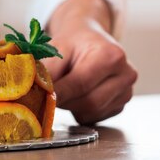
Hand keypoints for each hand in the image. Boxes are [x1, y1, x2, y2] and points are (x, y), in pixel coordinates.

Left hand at [42, 0, 137, 124]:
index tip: (39, 99)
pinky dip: (80, 111)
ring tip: (64, 90)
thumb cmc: (72, 45)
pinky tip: (76, 96)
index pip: (80, 83)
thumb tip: (32, 93)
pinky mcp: (120, 105)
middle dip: (65, 101)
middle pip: (88, 102)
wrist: (88, 41)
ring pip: (91, 112)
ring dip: (71, 106)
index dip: (58, 94)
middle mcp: (126, 74)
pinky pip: (95, 117)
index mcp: (111, 56)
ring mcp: (126, 91)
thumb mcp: (55, 50)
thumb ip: (46, 71)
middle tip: (48, 95)